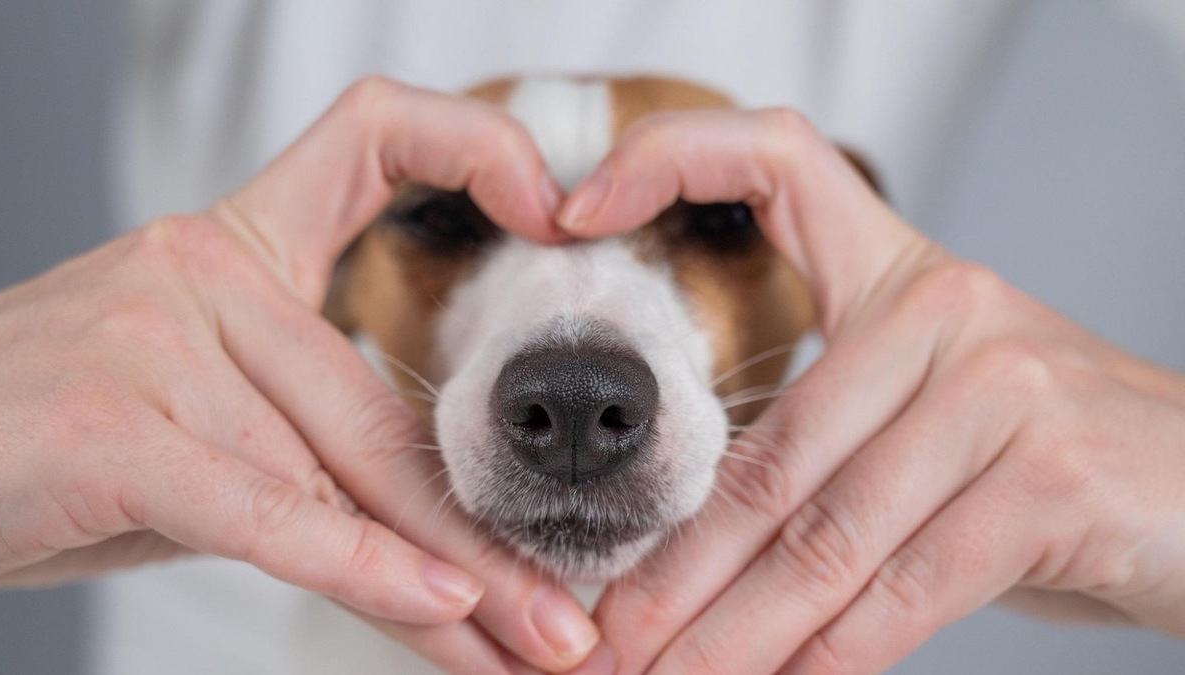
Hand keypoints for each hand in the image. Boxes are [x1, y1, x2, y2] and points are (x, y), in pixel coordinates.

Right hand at [0, 77, 599, 673]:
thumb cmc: (56, 442)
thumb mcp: (197, 421)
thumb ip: (302, 453)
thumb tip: (430, 545)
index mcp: (235, 246)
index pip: (369, 139)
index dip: (472, 146)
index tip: (553, 215)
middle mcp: (204, 269)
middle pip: (384, 410)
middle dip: (485, 532)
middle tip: (566, 615)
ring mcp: (158, 335)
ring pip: (343, 473)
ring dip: (444, 584)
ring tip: (527, 649)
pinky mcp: (116, 423)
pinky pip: (268, 506)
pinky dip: (361, 566)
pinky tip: (438, 606)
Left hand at [559, 108, 1184, 672]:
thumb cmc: (1045, 459)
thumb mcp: (929, 421)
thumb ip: (825, 457)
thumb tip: (690, 557)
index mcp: (900, 276)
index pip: (781, 162)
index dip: (675, 155)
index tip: (578, 210)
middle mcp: (944, 311)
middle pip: (770, 453)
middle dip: (675, 569)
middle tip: (603, 639)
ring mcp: (999, 389)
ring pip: (825, 535)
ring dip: (732, 632)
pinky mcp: (1048, 476)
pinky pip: (905, 586)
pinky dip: (830, 654)